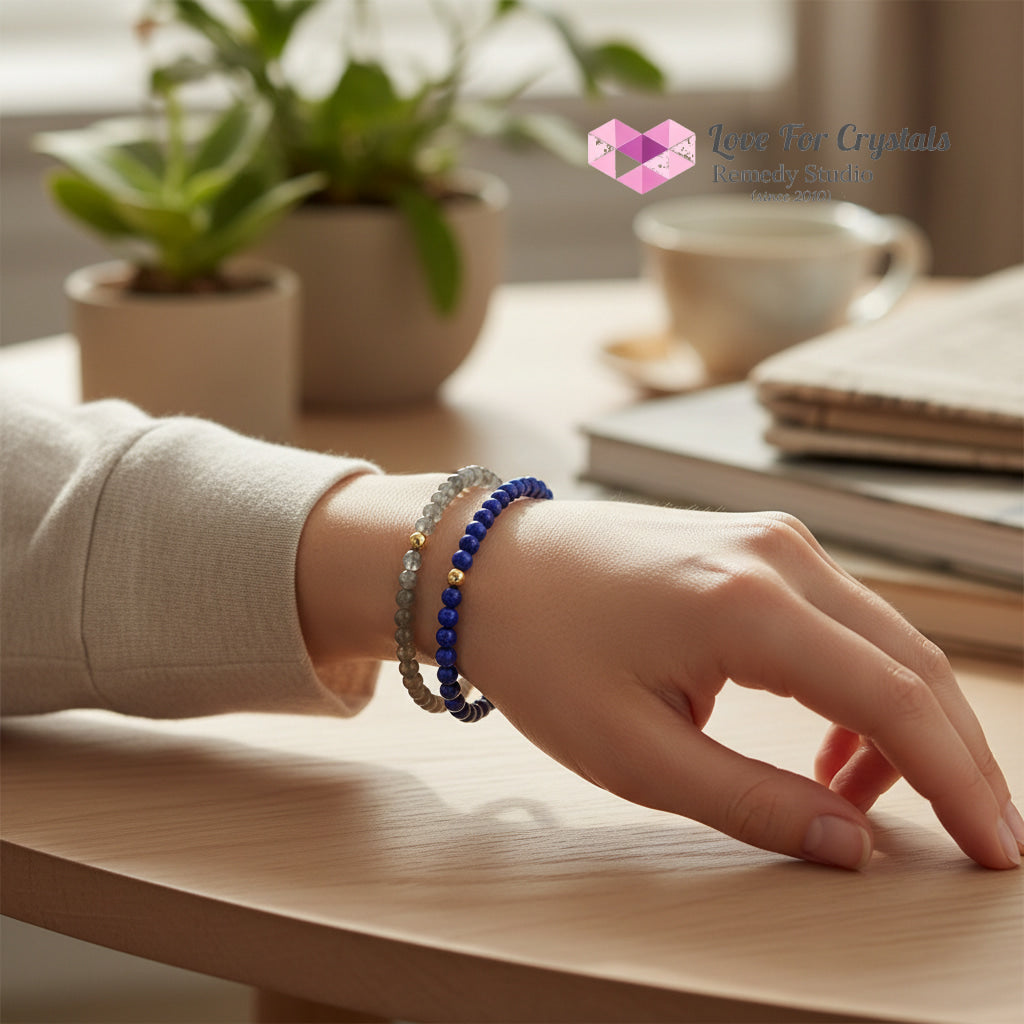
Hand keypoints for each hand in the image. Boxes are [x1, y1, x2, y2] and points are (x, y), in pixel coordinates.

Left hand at [298, 476, 1022, 869]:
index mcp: (750, 604)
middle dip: (949, 756)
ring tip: (851, 798)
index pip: (896, 698)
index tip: (997, 853)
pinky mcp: (756, 543)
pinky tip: (825, 738)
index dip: (959, 782)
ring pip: (882, 638)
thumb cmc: (542, 653)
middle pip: (912, 661)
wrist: (487, 568)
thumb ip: (752, 801)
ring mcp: (770, 538)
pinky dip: (854, 684)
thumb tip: (851, 843)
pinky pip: (839, 618)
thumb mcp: (635, 753)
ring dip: (896, 724)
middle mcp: (779, 555)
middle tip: (970, 836)